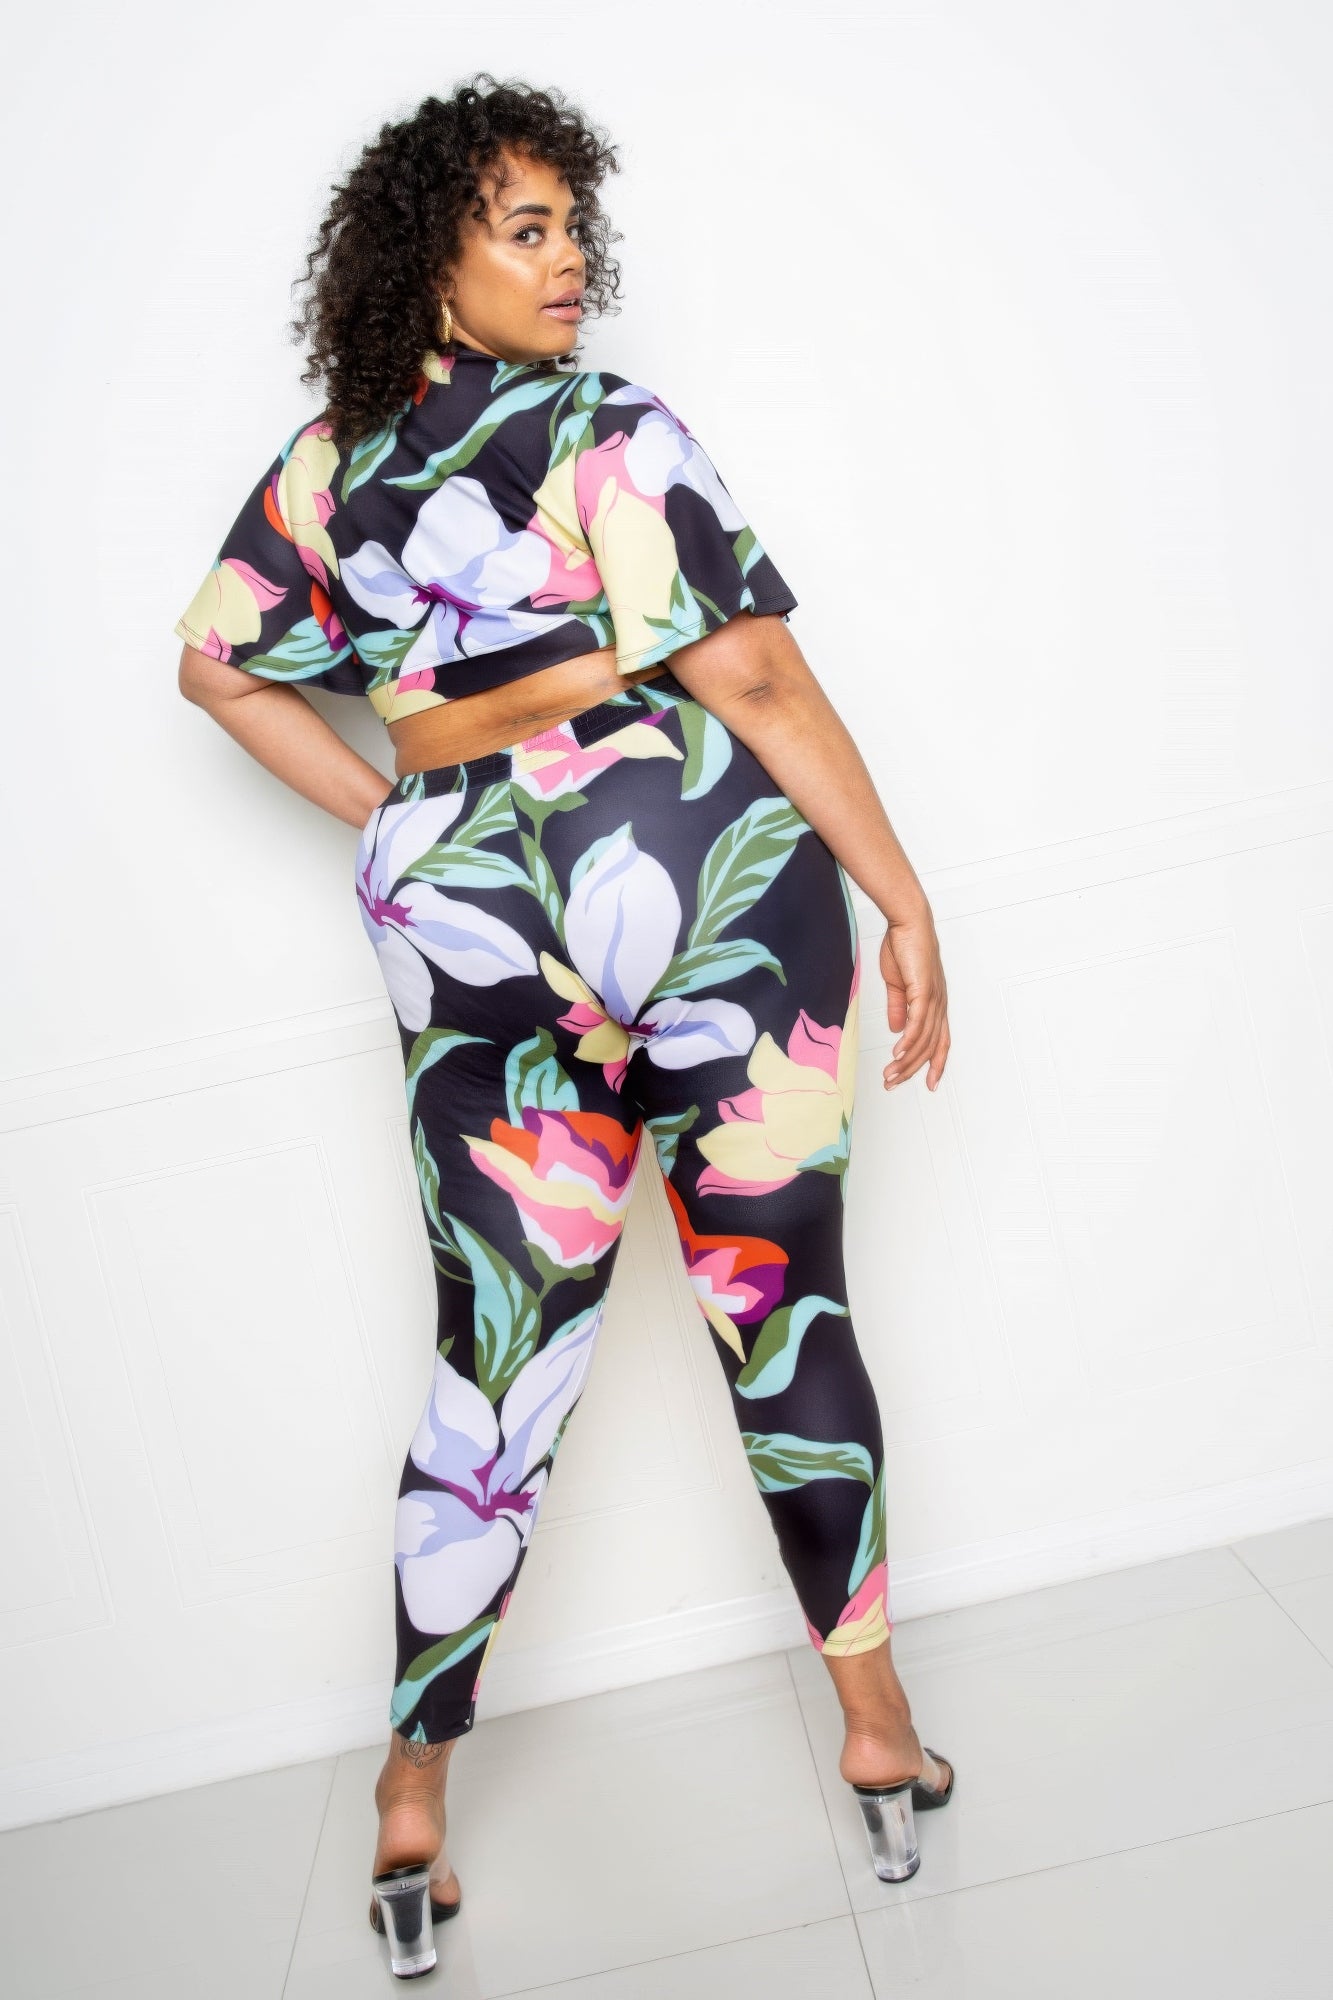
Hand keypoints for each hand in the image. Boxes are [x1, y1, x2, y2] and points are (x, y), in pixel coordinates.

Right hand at [878, 910, 949, 1091]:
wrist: (908, 923)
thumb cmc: (903, 947)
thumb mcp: (897, 984)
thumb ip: (898, 1008)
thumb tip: (896, 1030)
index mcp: (934, 1004)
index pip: (940, 1041)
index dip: (936, 1064)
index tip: (929, 1085)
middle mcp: (938, 1005)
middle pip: (930, 1047)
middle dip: (912, 1070)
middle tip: (892, 1084)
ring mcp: (933, 999)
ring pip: (922, 1040)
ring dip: (905, 1061)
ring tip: (889, 1074)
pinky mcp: (924, 991)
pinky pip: (917, 1023)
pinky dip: (908, 1042)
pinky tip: (897, 1054)